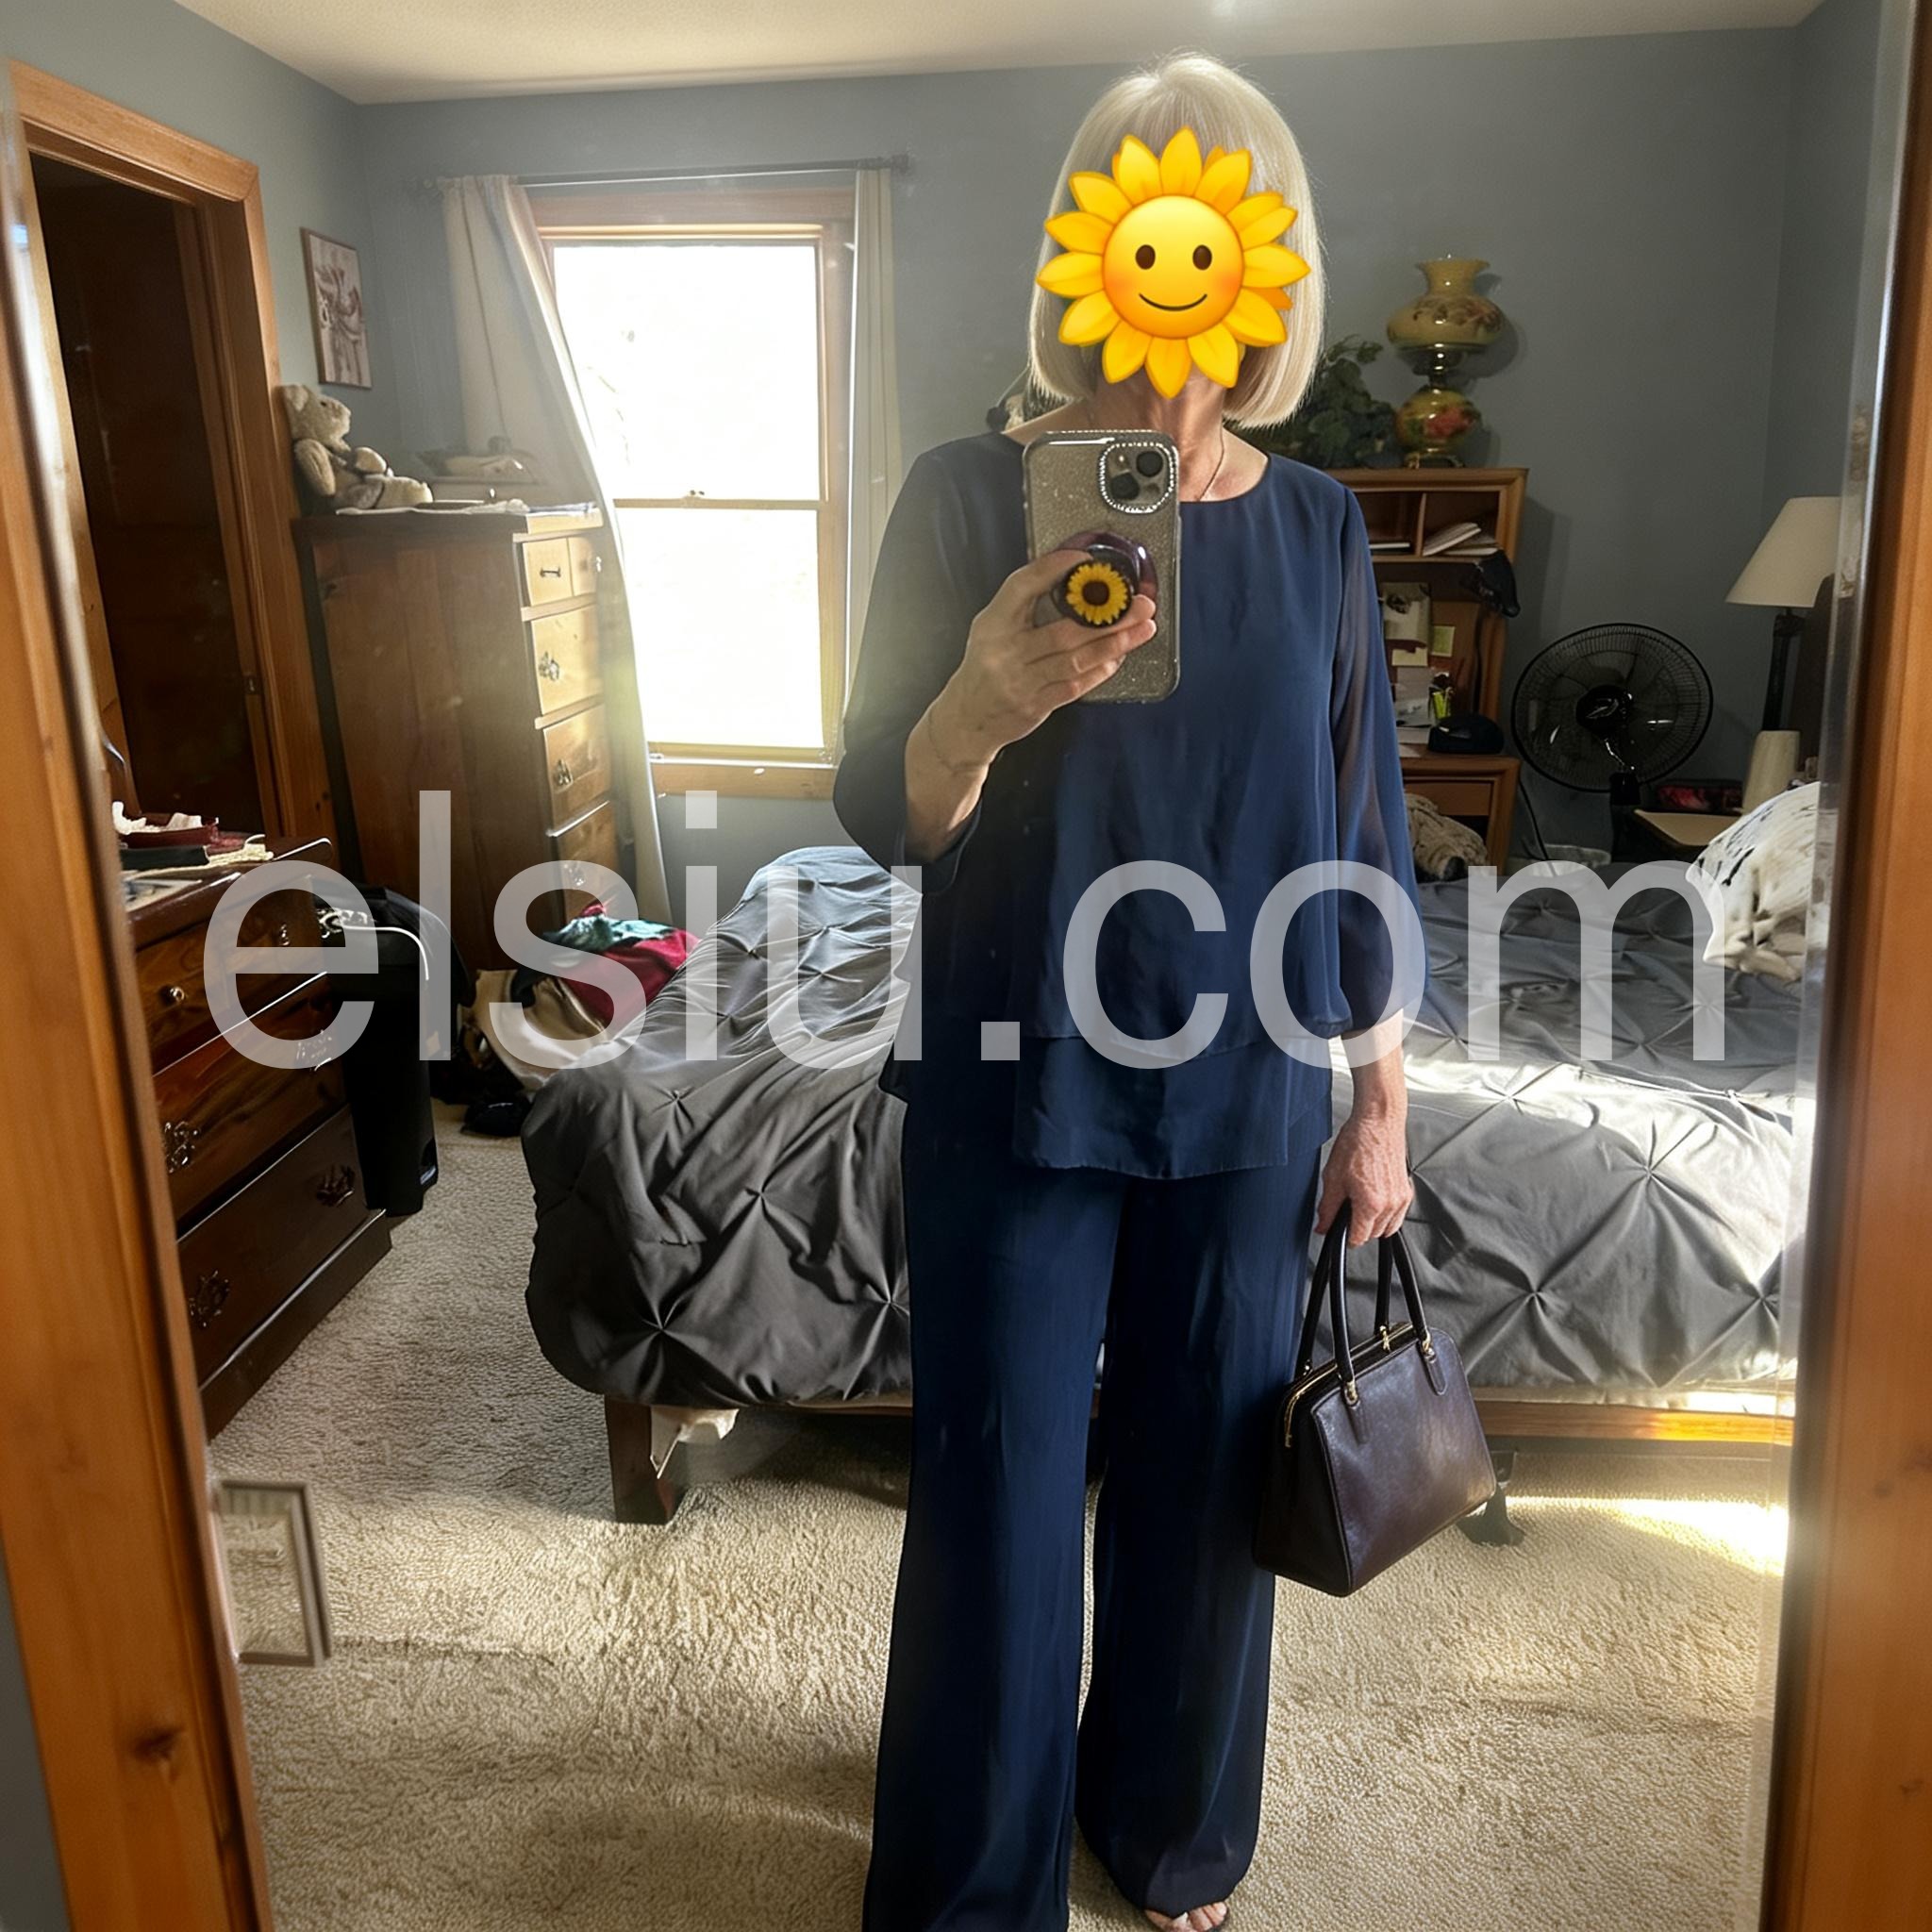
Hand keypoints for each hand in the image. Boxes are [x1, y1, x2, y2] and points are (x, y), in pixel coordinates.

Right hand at [926, 548, 1155, 766]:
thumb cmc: (984, 668)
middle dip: (1109, 616)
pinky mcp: (1036, 705)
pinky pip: (1076, 685)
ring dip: (1115, 643)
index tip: (1082, 560)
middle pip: (1064, 630)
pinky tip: (1119, 656)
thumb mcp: (990, 628)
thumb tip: (1069, 577)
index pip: (1022, 587)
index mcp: (993, 624)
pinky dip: (1100, 670)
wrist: (967, 719)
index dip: (1052, 569)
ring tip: (1143, 628)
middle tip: (1140, 604)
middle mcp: (1006, 652)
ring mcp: (1022, 682)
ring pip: (1077, 659)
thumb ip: (1023, 606)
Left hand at [1315, 1109, 1413, 1246]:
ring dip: (1373, 1223)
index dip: (1344, 1236)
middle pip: (1373, 1235)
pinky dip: (1386, 1214)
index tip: (1337, 1229)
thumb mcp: (1333, 1177)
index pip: (1358, 1239)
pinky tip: (1373, 1198)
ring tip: (1359, 1203)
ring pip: (1387, 1227)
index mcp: (1371, 1204)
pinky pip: (1397, 1215)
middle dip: (1358, 1227)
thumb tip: (1323, 1227)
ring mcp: (1401, 1198)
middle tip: (1346, 1209)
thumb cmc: (1358, 1142)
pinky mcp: (1407, 1190)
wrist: (1377, 1122)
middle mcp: (1390, 1204)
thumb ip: (1327, 1208)